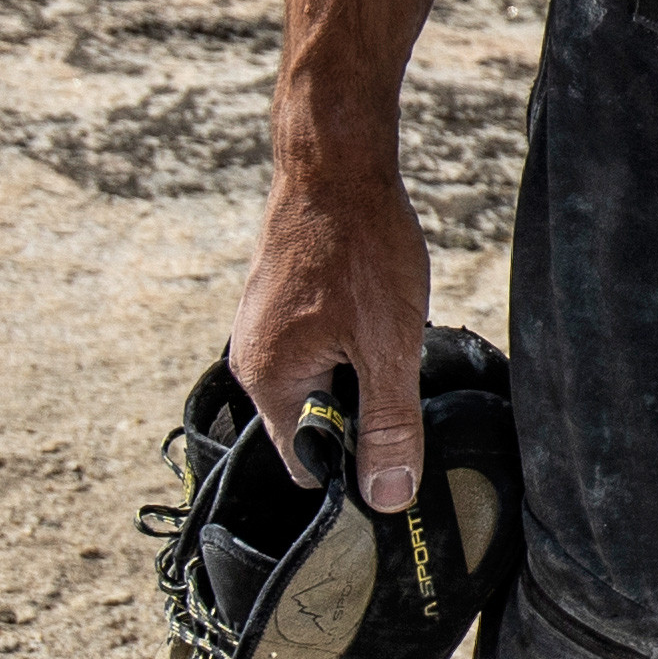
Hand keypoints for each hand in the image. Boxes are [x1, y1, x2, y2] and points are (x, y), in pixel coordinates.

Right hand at [229, 143, 430, 513]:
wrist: (337, 161)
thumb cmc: (360, 247)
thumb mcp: (389, 343)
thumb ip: (388, 423)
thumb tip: (386, 498)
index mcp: (270, 382)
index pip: (307, 463)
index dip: (354, 467)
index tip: (397, 449)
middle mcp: (255, 360)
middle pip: (316, 420)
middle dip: (364, 408)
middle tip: (403, 375)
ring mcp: (266, 328)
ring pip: (325, 378)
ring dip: (364, 368)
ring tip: (391, 331)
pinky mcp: (283, 302)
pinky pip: (322, 344)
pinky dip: (355, 338)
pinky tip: (379, 308)